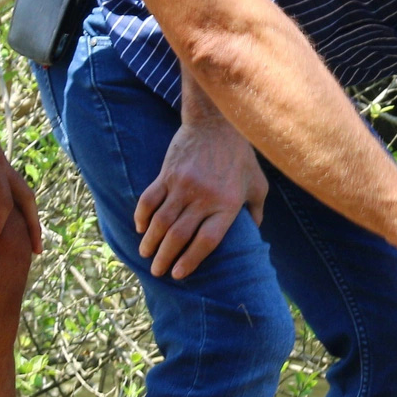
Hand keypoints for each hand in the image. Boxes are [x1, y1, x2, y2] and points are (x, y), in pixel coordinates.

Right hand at [135, 116, 268, 278]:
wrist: (217, 122)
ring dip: (150, 241)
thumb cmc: (240, 155)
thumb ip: (256, 211)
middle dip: (165, 257)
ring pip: (160, 221)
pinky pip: (149, 199)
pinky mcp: (167, 174)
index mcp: (227, 204)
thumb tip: (254, 233)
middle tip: (157, 271)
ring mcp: (183, 185)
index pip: (206, 241)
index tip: (179, 273)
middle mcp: (203, 197)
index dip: (191, 260)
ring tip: (145, 254)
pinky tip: (139, 228)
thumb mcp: (257, 184)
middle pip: (179, 236)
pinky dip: (142, 216)